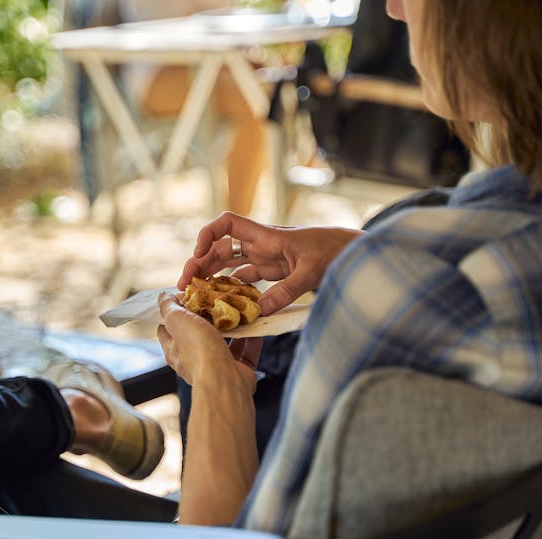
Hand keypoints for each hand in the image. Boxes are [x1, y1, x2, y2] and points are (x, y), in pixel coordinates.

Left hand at [156, 293, 261, 393]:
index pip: (168, 329)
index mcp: (174, 349)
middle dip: (209, 318)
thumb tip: (163, 297)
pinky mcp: (237, 371)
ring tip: (239, 311)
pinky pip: (246, 353)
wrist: (224, 380)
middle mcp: (194, 360)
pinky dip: (252, 340)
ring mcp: (216, 366)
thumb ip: (168, 307)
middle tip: (218, 301)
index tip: (185, 298)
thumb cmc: (198, 351)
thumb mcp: (177, 320)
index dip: (173, 313)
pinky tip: (255, 326)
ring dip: (233, 328)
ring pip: (225, 343)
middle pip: (199, 334)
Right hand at [177, 212, 361, 314]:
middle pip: (220, 248)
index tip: (198, 256)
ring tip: (196, 295)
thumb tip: (258, 312)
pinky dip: (232, 288)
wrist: (355, 251)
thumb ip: (286, 291)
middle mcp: (262, 245)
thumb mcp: (312, 272)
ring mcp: (267, 259)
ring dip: (211, 276)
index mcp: (266, 236)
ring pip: (229, 264)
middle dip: (200, 263)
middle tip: (186, 286)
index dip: (207, 235)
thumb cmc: (336, 251)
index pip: (227, 224)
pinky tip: (222, 302)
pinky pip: (246, 279)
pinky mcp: (275, 272)